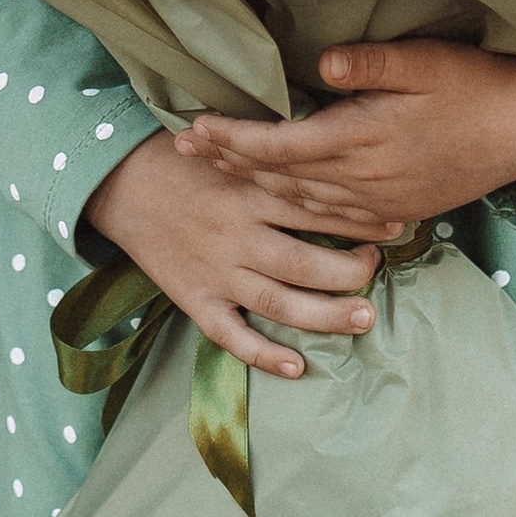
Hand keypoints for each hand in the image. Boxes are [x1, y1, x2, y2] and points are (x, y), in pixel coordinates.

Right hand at [79, 134, 380, 382]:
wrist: (120, 184)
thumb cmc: (183, 162)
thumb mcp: (229, 150)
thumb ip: (275, 161)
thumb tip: (334, 159)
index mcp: (247, 192)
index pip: (313, 208)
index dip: (358, 217)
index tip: (395, 221)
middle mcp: (236, 235)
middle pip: (303, 262)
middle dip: (349, 271)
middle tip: (379, 269)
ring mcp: (216, 273)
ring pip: (278, 302)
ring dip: (325, 314)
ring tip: (365, 317)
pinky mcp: (195, 301)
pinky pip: (232, 336)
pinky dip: (264, 354)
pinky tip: (297, 366)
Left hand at [177, 39, 515, 242]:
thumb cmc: (474, 84)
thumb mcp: (424, 61)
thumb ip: (371, 63)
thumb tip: (322, 62)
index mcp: (363, 139)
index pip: (280, 145)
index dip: (233, 139)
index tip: (193, 127)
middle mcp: (365, 179)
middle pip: (281, 178)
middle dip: (230, 163)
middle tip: (184, 150)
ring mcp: (382, 201)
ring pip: (303, 201)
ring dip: (256, 186)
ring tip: (219, 170)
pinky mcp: (398, 210)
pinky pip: (334, 215)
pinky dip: (298, 205)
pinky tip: (281, 198)